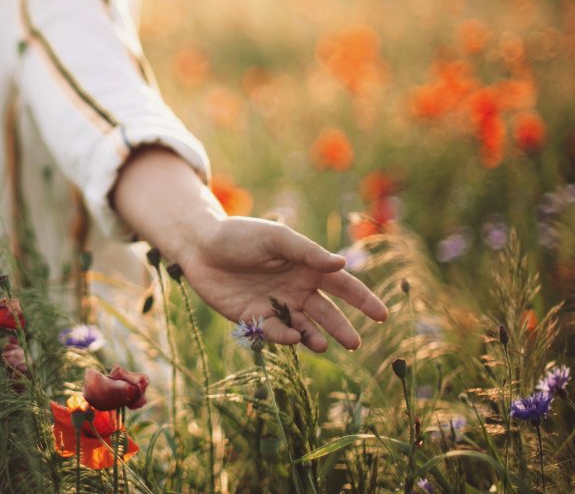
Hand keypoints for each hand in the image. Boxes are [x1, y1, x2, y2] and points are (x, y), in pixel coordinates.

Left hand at [175, 216, 387, 351]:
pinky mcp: (253, 318)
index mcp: (307, 267)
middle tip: (355, 344)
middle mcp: (296, 288)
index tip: (382, 315)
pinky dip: (284, 336)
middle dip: (342, 328)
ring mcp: (276, 305)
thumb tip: (342, 264)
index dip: (363, 300)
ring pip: (303, 327)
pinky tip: (291, 337)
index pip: (343, 286)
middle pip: (327, 312)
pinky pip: (275, 332)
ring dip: (314, 337)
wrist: (199, 247)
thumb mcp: (276, 239)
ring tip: (321, 345)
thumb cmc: (239, 235)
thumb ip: (307, 253)